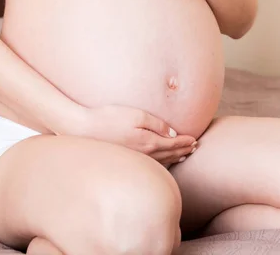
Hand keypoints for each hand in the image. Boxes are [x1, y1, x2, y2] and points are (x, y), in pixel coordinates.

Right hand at [79, 105, 196, 165]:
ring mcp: (136, 160)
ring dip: (175, 158)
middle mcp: (145, 155)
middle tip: (195, 148)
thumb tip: (173, 134)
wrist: (83, 130)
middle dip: (184, 151)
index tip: (195, 140)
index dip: (186, 142)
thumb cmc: (109, 118)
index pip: (174, 145)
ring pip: (161, 162)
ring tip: (184, 155)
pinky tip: (163, 161)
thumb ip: (157, 124)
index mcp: (149, 143)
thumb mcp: (136, 115)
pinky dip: (162, 163)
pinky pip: (151, 165)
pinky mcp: (127, 160)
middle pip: (170, 155)